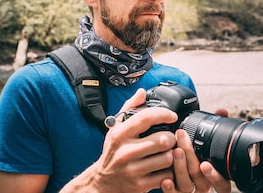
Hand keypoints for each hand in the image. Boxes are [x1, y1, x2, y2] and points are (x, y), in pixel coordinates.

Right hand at [64, 88, 179, 192]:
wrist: (104, 181)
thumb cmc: (113, 150)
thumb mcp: (116, 127)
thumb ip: (130, 107)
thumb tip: (142, 92)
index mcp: (120, 134)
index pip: (146, 117)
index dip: (163, 114)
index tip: (172, 116)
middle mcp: (125, 151)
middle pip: (162, 139)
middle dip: (171, 137)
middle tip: (170, 137)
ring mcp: (133, 170)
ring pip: (167, 158)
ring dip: (172, 154)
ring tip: (168, 151)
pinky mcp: (141, 185)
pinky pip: (166, 176)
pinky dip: (170, 170)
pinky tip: (165, 166)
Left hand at [161, 129, 230, 192]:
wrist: (177, 179)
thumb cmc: (194, 157)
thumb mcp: (205, 145)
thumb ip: (214, 130)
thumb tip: (222, 111)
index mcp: (212, 176)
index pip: (221, 182)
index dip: (215, 175)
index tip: (205, 164)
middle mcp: (202, 186)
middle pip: (199, 178)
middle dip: (191, 158)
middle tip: (182, 140)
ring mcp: (188, 191)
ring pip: (186, 185)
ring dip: (180, 168)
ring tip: (174, 152)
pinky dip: (169, 189)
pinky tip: (165, 179)